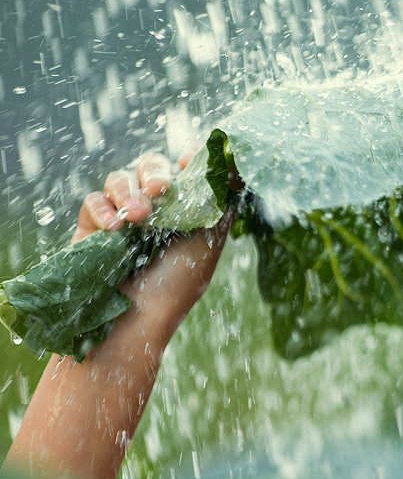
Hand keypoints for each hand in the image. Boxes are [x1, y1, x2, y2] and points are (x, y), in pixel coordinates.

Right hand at [75, 149, 230, 332]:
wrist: (135, 320)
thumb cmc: (177, 284)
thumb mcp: (209, 241)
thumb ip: (221, 203)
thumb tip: (235, 164)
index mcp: (183, 210)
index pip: (182, 170)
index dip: (186, 158)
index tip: (191, 158)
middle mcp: (154, 210)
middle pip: (149, 166)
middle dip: (154, 173)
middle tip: (160, 191)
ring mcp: (122, 217)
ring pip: (119, 179)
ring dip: (128, 192)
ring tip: (137, 217)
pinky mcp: (92, 228)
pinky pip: (93, 201)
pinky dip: (103, 209)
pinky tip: (114, 228)